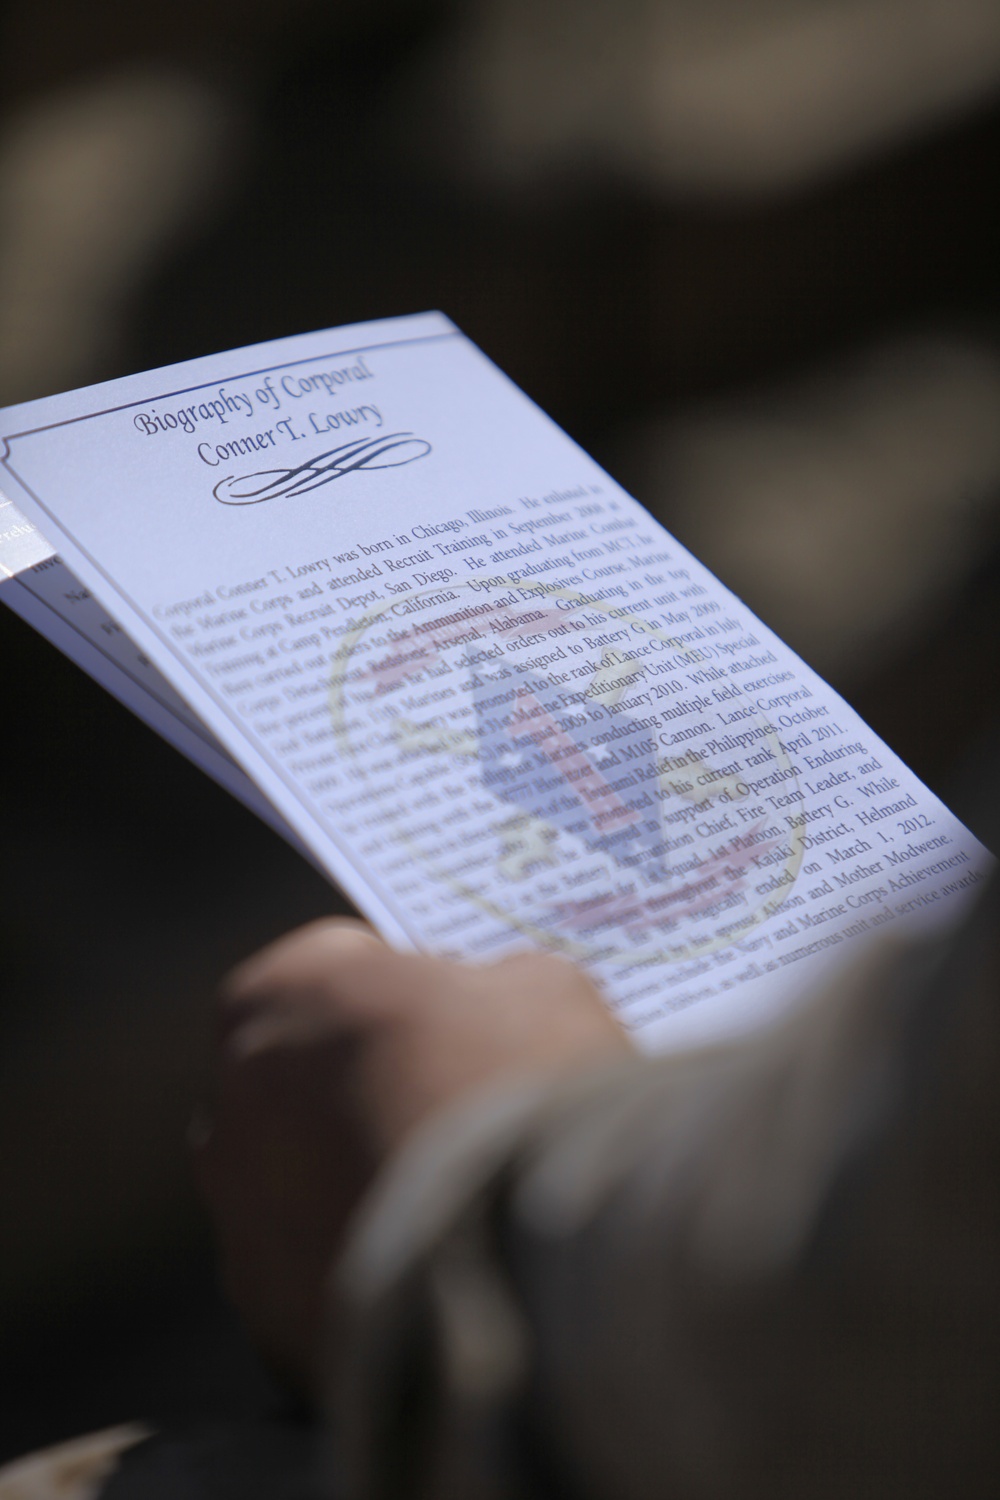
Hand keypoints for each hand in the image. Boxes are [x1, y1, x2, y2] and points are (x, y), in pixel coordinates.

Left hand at [193, 919, 630, 1397]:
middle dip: (363, 1089)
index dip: (404, 992)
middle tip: (454, 1113)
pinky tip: (438, 1279)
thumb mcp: (543, 991)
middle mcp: (232, 1099)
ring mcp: (238, 1220)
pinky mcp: (265, 1319)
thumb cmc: (525, 1089)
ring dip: (352, 1189)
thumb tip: (487, 1015)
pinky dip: (362, 1277)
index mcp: (284, 993)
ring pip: (295, 1190)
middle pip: (300, 1079)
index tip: (459, 1021)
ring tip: (453, 1210)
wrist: (528, 1266)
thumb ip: (493, 990)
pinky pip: (312, 1282)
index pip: (334, 967)